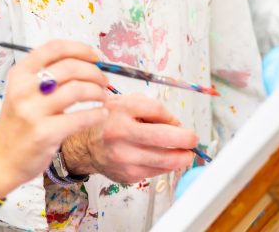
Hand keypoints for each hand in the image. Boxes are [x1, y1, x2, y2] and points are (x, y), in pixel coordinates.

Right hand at [0, 40, 108, 198]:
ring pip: (78, 89)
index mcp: (20, 74)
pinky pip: (80, 117)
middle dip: (94, 72)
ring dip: (98, 92)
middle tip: (104, 81)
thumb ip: (46, 77)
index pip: (54, 48)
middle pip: (70, 67)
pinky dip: (97, 114)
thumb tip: (85, 63)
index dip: (80, 49)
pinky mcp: (45, 133)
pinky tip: (101, 115)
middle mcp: (24, 89)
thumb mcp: (22, 92)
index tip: (95, 57)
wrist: (0, 160)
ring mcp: (34, 111)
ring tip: (102, 97)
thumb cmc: (17, 124)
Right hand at [61, 94, 196, 182]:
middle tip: (193, 140)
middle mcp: (120, 133)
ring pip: (164, 159)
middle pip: (163, 136)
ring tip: (186, 154)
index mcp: (120, 110)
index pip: (157, 110)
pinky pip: (156, 171)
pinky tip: (165, 159)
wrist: (85, 146)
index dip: (172, 117)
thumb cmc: (108, 122)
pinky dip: (165, 166)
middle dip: (185, 139)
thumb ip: (150, 108)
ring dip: (181, 157)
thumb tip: (176, 125)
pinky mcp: (128, 174)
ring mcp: (124, 156)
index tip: (178, 123)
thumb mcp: (125, 103)